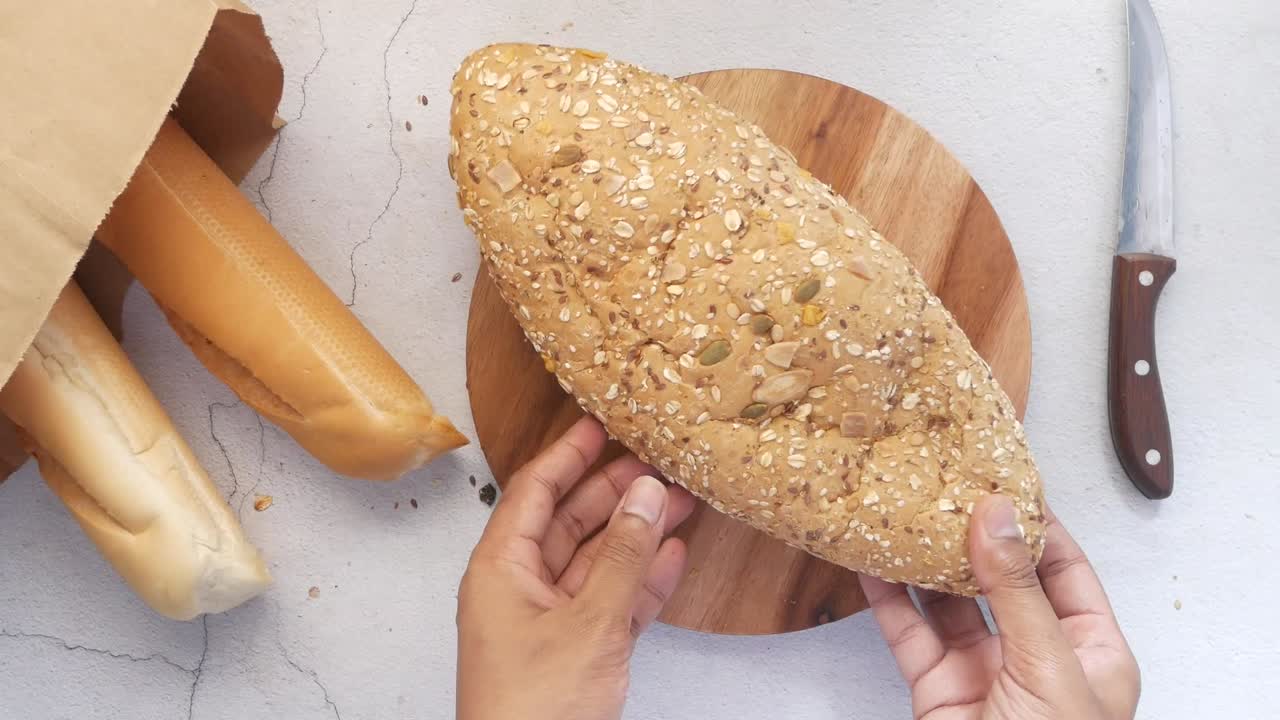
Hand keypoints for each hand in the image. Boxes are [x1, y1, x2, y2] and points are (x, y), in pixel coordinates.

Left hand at [456, 416, 695, 719]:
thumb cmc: (534, 709)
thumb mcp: (588, 623)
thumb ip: (624, 558)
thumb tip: (647, 496)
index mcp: (501, 568)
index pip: (533, 491)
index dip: (567, 455)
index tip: (600, 423)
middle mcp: (521, 586)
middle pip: (570, 521)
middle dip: (614, 492)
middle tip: (656, 460)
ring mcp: (550, 620)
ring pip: (598, 560)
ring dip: (637, 533)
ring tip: (680, 499)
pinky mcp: (578, 650)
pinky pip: (612, 601)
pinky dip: (643, 581)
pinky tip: (674, 555)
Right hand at [859, 495, 1140, 719]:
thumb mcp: (1049, 671)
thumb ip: (1018, 592)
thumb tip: (997, 515)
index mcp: (1090, 649)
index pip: (1062, 567)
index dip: (1030, 521)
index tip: (996, 476)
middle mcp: (1036, 654)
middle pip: (999, 577)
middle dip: (968, 533)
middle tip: (938, 484)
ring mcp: (984, 671)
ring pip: (948, 601)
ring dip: (922, 560)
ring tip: (899, 512)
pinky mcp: (937, 689)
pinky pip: (910, 634)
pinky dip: (887, 598)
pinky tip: (870, 563)